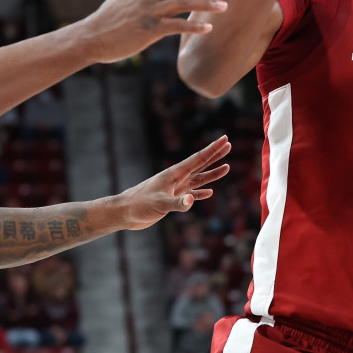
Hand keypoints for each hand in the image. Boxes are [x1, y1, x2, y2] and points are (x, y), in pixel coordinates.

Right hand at [77, 0, 229, 63]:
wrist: (91, 37)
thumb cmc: (106, 22)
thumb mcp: (123, 0)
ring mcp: (148, 11)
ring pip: (184, 3)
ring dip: (206, 4)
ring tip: (224, 7)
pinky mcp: (148, 29)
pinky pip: (176, 26)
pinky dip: (194, 26)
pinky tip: (208, 28)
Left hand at [117, 136, 231, 230]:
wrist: (124, 213)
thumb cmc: (139, 204)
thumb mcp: (159, 203)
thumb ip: (177, 202)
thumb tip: (192, 199)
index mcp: (175, 173)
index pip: (198, 158)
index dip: (213, 149)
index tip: (225, 139)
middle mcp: (177, 178)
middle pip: (201, 164)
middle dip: (215, 155)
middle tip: (228, 145)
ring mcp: (175, 189)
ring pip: (198, 179)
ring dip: (212, 174)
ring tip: (226, 167)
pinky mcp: (172, 199)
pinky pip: (192, 194)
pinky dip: (201, 193)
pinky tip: (209, 192)